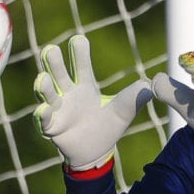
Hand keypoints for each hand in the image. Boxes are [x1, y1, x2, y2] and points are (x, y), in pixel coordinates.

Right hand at [33, 35, 152, 170]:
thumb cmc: (107, 127)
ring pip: (47, 93)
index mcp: (84, 85)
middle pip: (58, 72)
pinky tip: (44, 109)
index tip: (78, 39)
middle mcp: (68, 93)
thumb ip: (134, 97)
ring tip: (43, 79)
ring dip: (44, 86)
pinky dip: (41, 114)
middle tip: (51, 50)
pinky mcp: (51, 127)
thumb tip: (151, 85)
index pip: (80, 63)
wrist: (96, 153)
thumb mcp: (123, 111)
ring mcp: (58, 109)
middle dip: (53, 61)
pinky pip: (43, 119)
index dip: (78, 51)